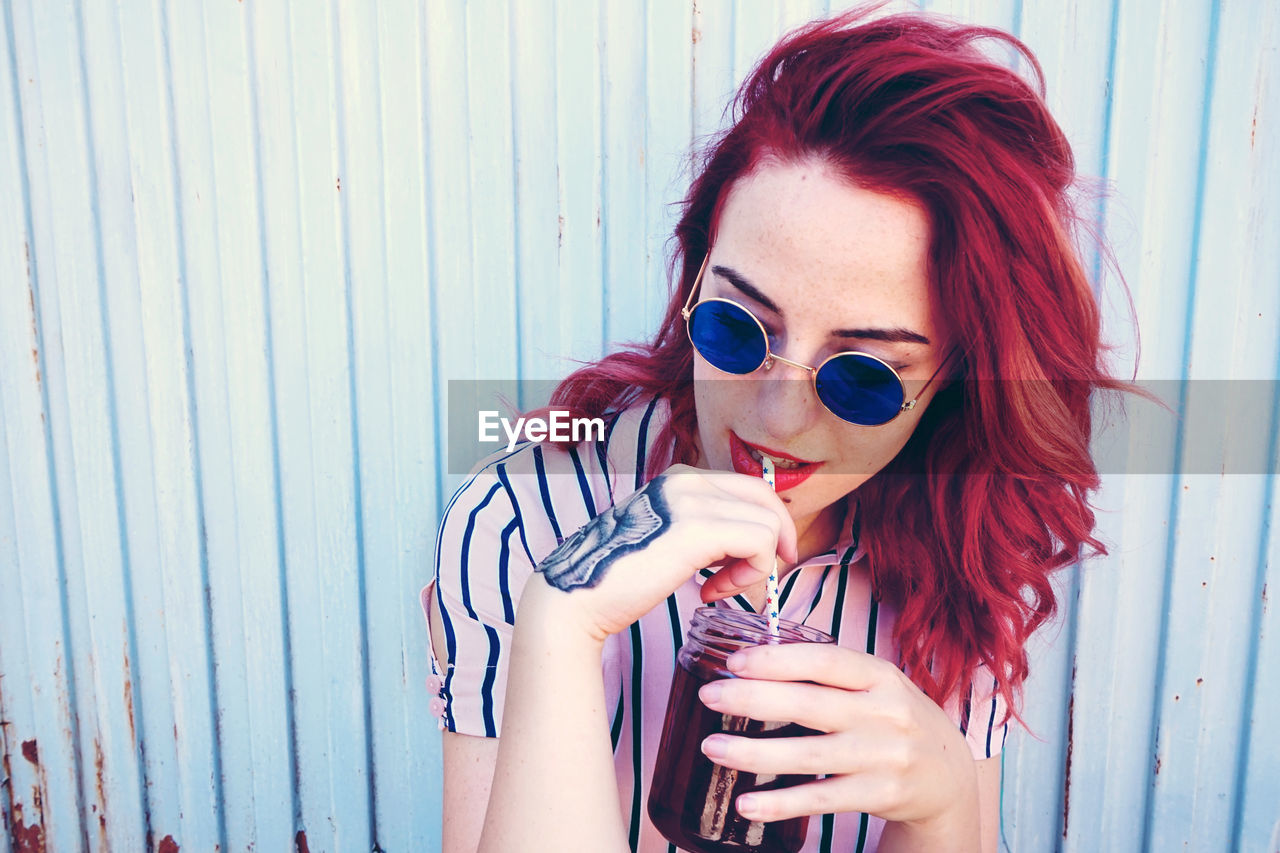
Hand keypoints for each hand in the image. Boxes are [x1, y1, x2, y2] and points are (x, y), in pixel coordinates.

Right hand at [528, 464, 797, 640]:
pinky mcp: (697, 529)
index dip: (767, 523)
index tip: (759, 561)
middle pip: (764, 497)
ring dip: (755, 565)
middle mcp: (685, 479)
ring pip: (766, 522)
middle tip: (767, 575)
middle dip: (776, 538)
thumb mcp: (668, 540)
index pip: (748, 487)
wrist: (577, 595)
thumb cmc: (620, 578)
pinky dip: (751, 573)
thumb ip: (703, 530)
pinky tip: (713, 592)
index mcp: (678, 479)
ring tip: (722, 590)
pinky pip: (759, 542)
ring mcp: (690, 500)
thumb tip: (748, 541)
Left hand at [695, 643, 979, 843]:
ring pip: (810, 755)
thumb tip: (756, 661)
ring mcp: (884, 757)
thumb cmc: (894, 719)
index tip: (735, 662)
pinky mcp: (880, 796)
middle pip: (811, 704)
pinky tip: (747, 802)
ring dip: (755, 753)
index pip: (825, 660)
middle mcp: (885, 713)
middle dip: (754, 699)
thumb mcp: (876, 686)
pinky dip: (781, 802)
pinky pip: (822, 800)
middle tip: (709, 696)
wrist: (949, 776)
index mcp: (880, 676)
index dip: (778, 659)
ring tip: (713, 748)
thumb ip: (830, 674)